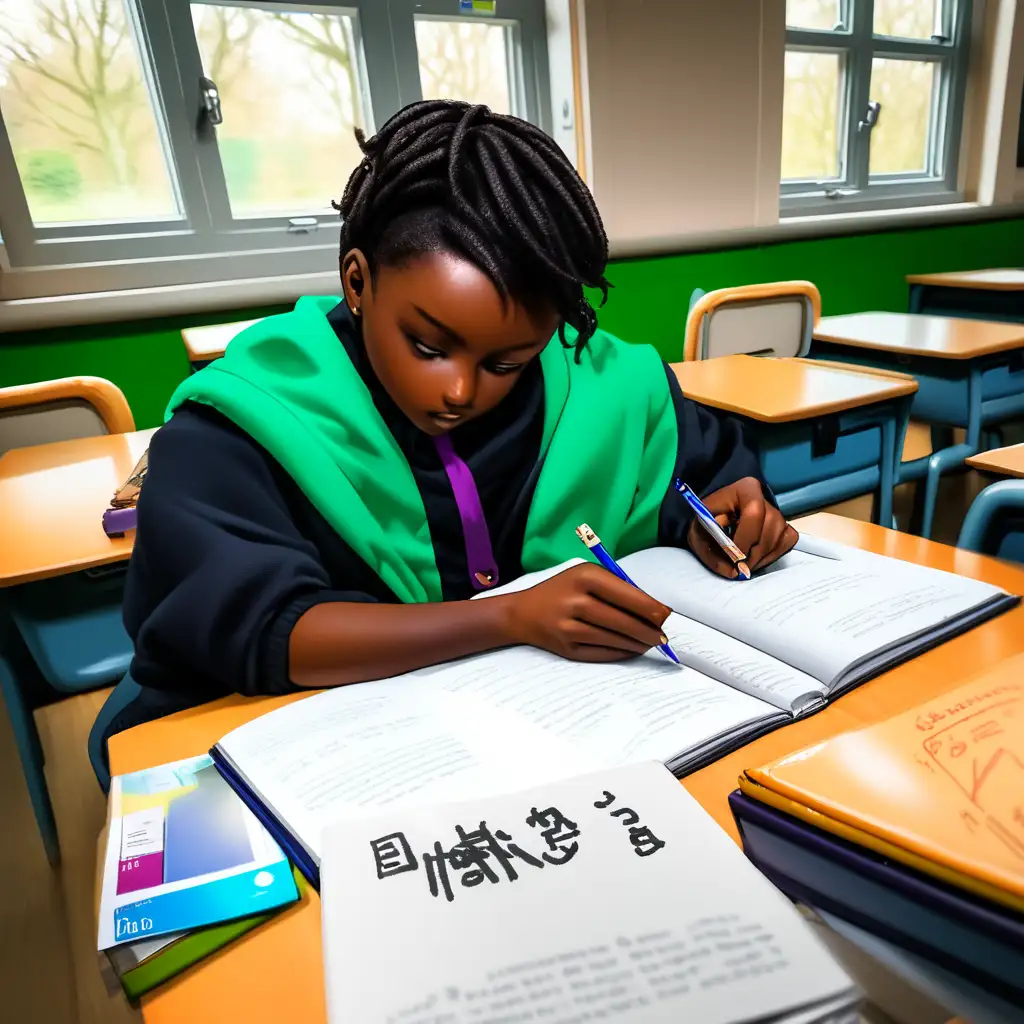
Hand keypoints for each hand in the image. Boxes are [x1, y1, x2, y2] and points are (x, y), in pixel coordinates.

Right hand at [503, 563, 670, 662]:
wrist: (523, 613)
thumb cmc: (563, 590)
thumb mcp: (585, 575)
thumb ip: (616, 587)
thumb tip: (654, 610)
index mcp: (584, 577)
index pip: (628, 595)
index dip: (651, 609)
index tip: (666, 616)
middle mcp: (576, 601)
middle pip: (624, 621)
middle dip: (649, 631)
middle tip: (662, 636)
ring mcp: (570, 627)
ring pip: (616, 639)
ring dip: (638, 643)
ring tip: (650, 642)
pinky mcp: (567, 648)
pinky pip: (603, 653)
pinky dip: (622, 652)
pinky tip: (631, 649)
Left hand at [687, 477, 797, 578]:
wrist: (716, 518)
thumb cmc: (707, 522)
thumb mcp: (699, 533)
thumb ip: (710, 552)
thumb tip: (733, 572)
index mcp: (745, 489)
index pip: (754, 511)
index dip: (746, 537)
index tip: (734, 557)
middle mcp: (766, 498)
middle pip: (769, 527)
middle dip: (753, 552)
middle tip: (737, 567)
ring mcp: (778, 513)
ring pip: (777, 538)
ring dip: (759, 557)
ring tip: (742, 563)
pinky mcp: (784, 527)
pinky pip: (785, 544)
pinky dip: (770, 556)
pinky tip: (754, 558)